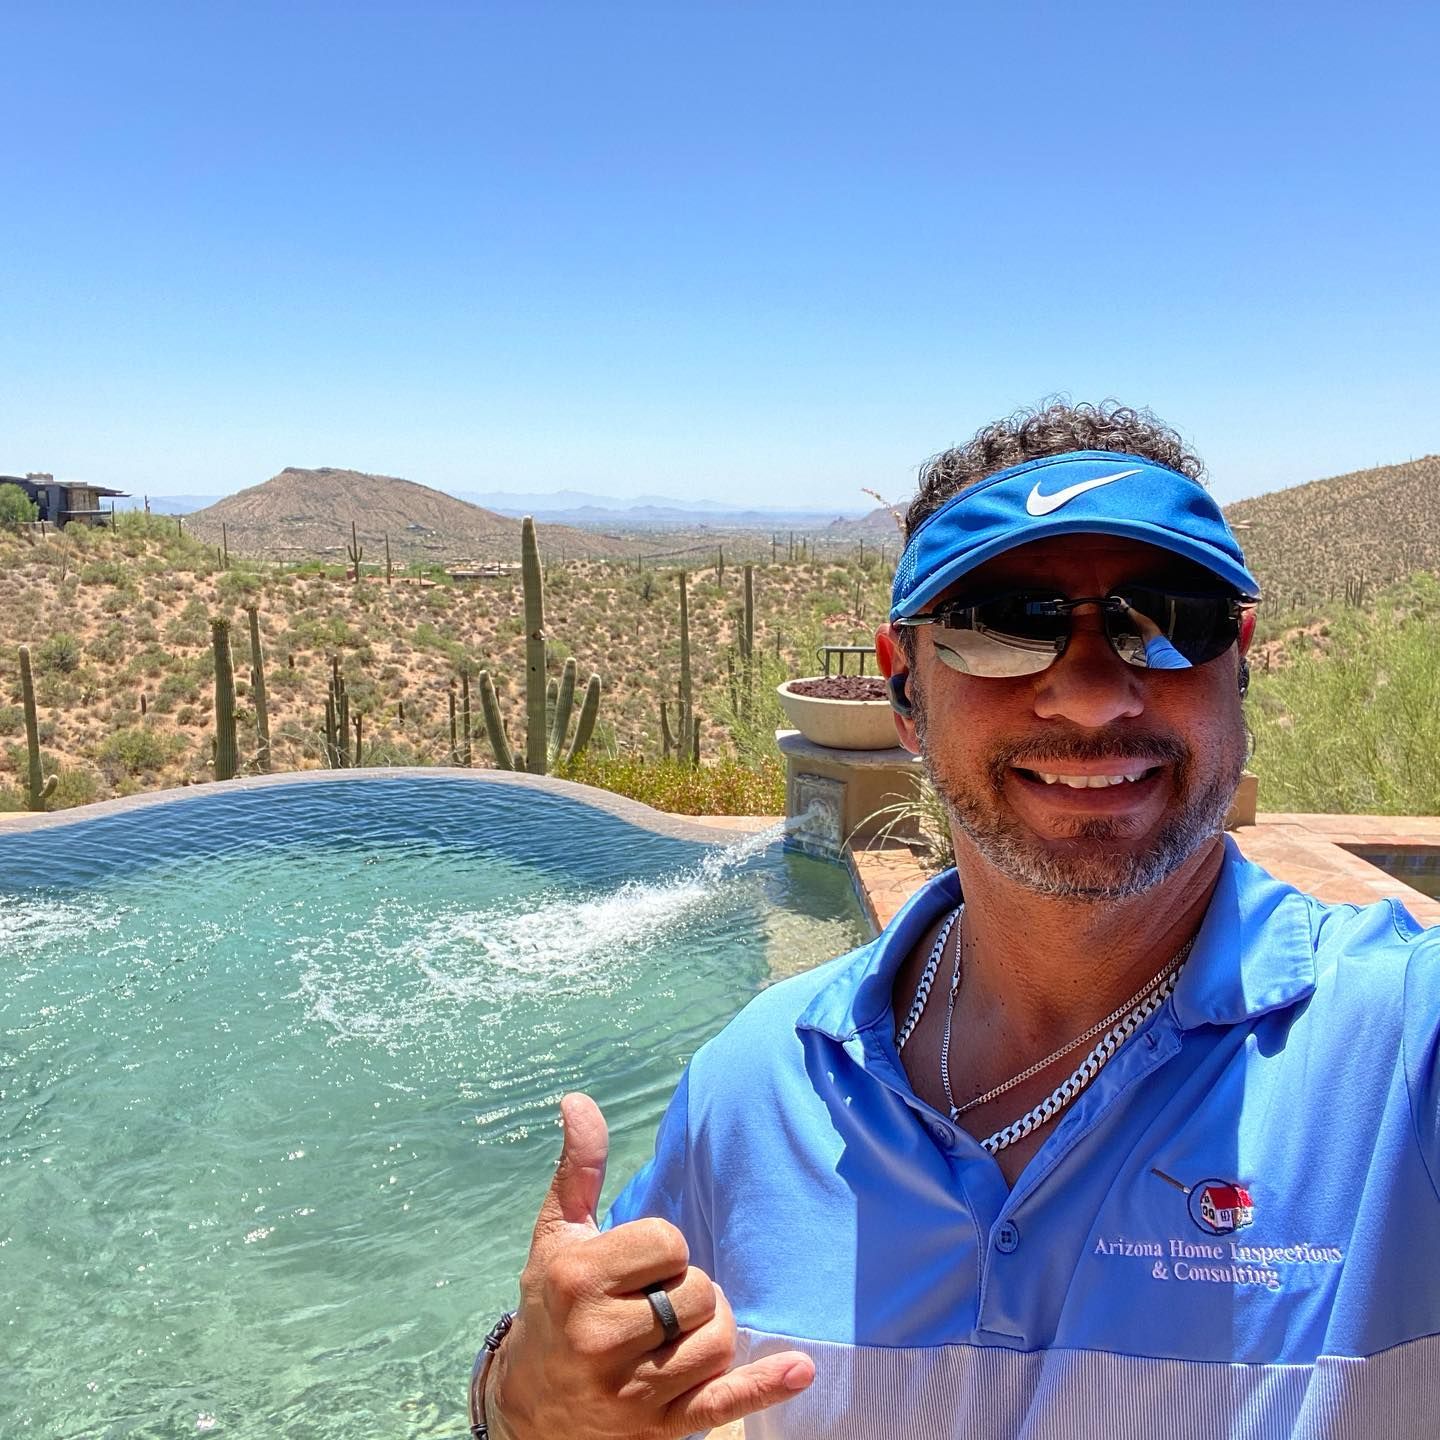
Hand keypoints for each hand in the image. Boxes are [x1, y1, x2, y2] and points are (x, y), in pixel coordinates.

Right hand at [487, 1092, 814, 1438]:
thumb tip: (579, 1101)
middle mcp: (601, 1338)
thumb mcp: (558, 1235)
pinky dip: (764, 1386)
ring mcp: (632, 1391)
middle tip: (651, 1300)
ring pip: (717, 1341)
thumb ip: (580, 1169)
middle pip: (700, 1291)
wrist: (526, 1406)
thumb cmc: (552, 1303)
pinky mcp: (659, 1429)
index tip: (635, 1266)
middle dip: (686, 1290)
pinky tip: (800, 1368)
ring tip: (674, 1332)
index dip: (663, 1248)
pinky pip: (723, 1403)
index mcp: (580, 1281)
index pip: (670, 1242)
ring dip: (708, 1331)